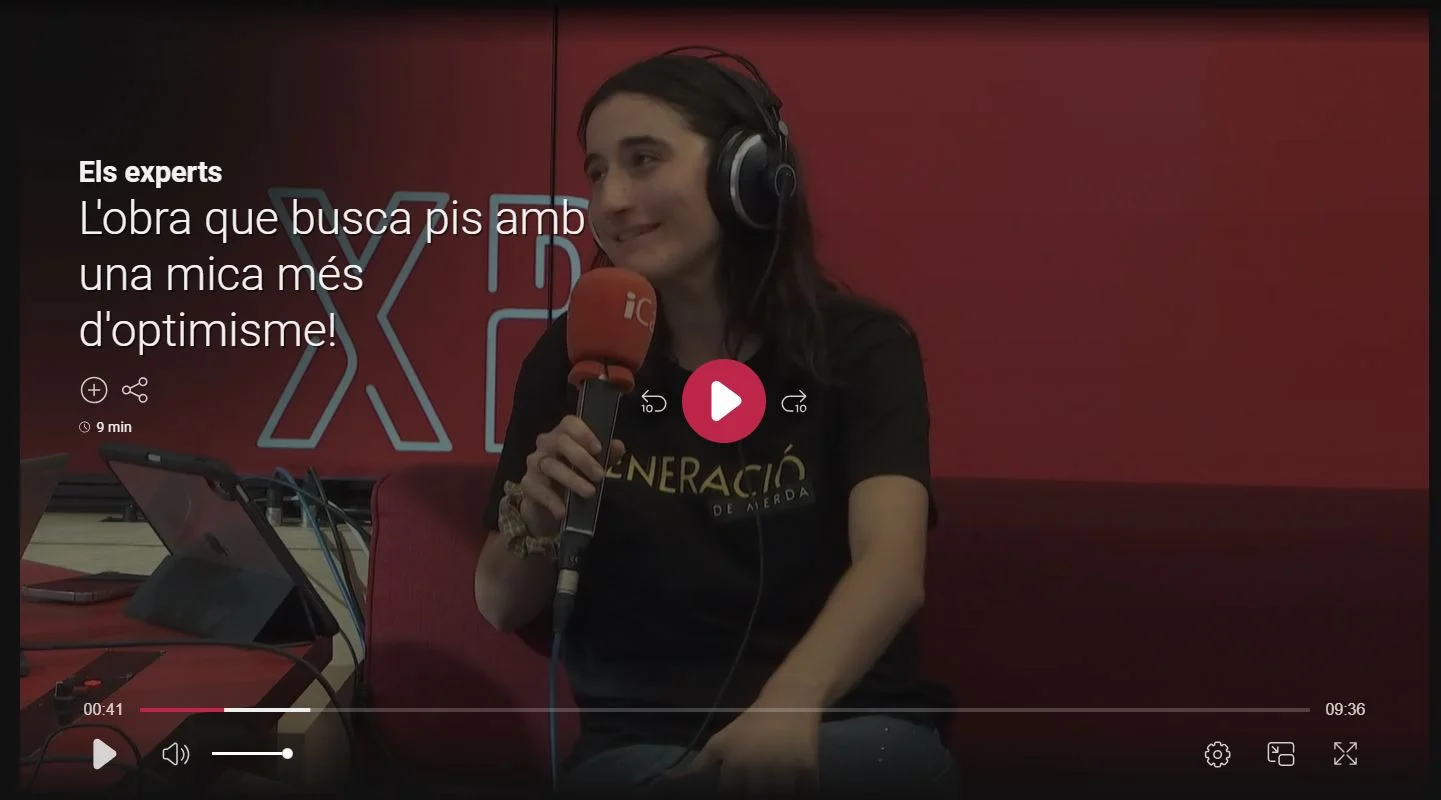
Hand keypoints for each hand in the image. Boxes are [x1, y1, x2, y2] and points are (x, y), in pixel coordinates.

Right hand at [518, 415, 623, 537]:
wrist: (552, 504)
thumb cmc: (575, 475)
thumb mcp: (594, 465)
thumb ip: (607, 455)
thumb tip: (618, 446)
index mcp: (564, 434)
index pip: (569, 423)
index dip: (584, 433)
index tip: (599, 449)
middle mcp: (546, 444)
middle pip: (559, 441)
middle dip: (582, 458)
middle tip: (600, 476)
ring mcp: (535, 463)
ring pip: (550, 465)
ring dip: (572, 480)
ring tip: (590, 493)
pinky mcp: (527, 484)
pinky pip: (537, 489)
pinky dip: (551, 500)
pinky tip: (563, 511)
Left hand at [669, 706, 820, 794]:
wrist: (788, 701)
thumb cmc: (751, 724)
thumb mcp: (723, 740)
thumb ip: (701, 763)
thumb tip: (672, 780)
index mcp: (736, 764)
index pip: (730, 794)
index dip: (734, 791)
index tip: (740, 783)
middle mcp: (758, 768)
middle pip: (756, 796)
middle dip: (756, 790)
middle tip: (760, 779)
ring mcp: (785, 770)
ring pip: (780, 796)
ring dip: (779, 790)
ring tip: (776, 779)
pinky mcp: (808, 769)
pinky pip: (805, 790)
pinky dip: (801, 788)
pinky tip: (796, 780)